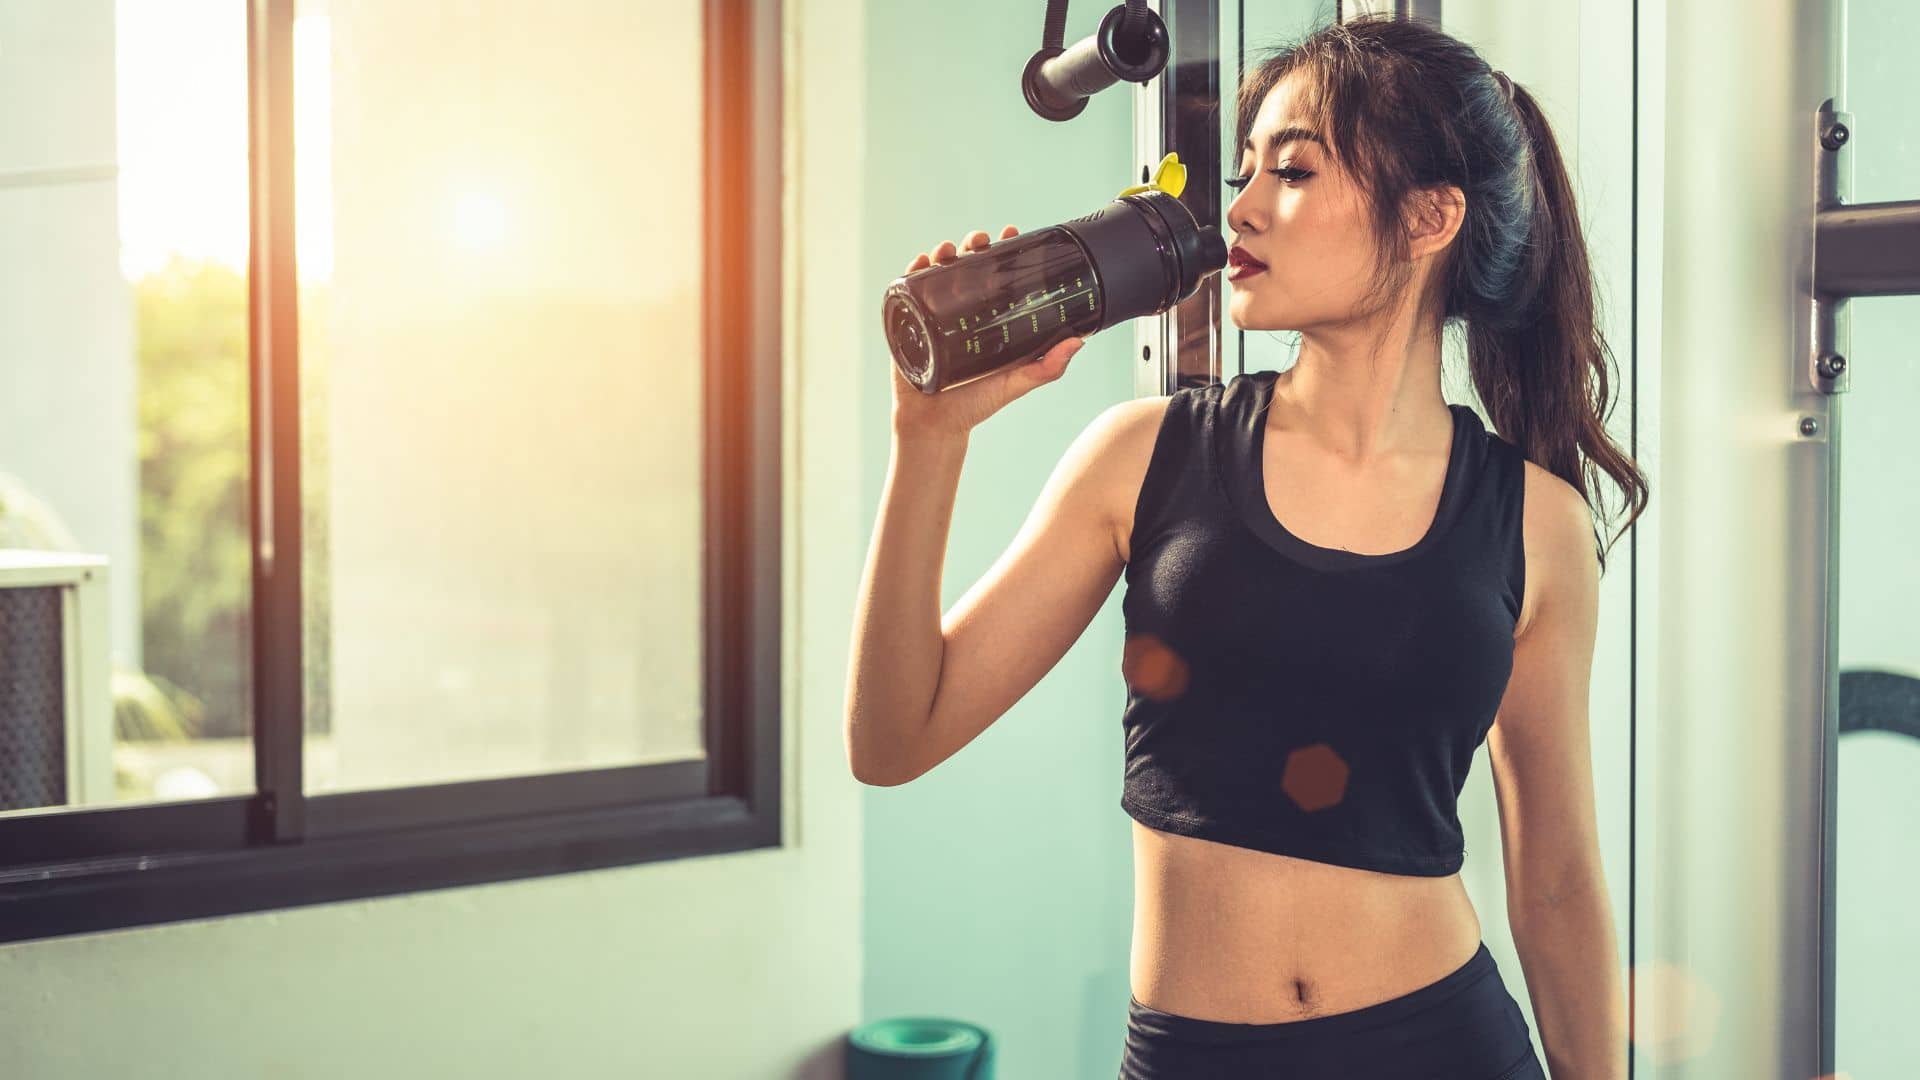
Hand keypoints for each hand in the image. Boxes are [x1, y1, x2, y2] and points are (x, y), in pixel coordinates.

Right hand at [891, 225, 1085, 440]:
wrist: (935, 426)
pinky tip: (919, 264)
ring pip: (937, 274)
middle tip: (979, 241)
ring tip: (948, 250)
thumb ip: (1046, 367)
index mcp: (986, 319)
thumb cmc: (975, 405)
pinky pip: (908, 293)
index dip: (1003, 252)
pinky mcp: (909, 325)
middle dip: (972, 245)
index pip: (996, 276)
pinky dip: (912, 273)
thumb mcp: (1014, 383)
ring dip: (942, 254)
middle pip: (966, 267)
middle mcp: (960, 312)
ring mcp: (933, 316)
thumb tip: (1079, 342)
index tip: (1012, 234)